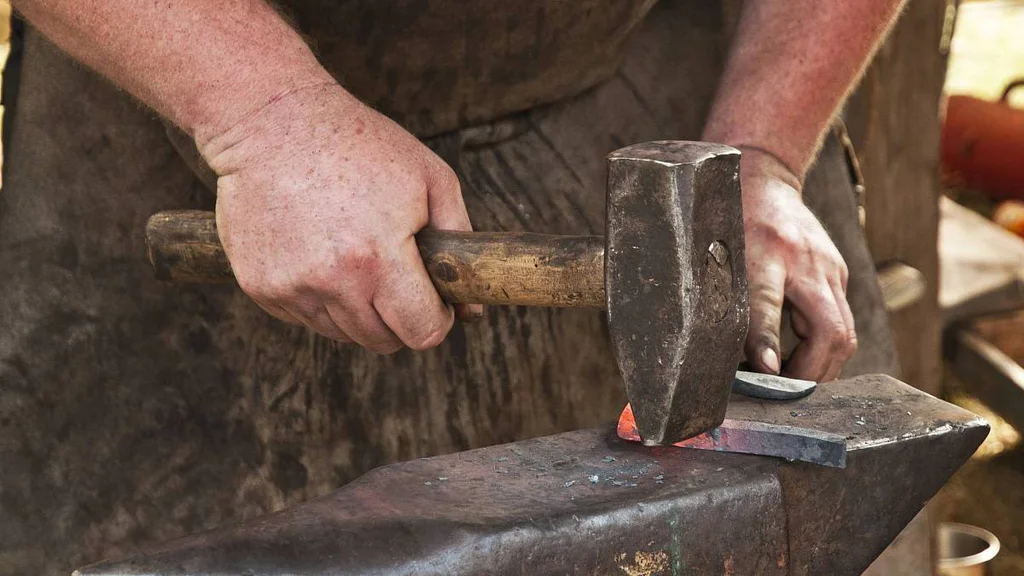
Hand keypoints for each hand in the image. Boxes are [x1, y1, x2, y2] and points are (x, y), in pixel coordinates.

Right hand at [200, 83, 477, 353]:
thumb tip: (473, 308)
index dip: (437, 320)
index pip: (422, 333)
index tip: (434, 300)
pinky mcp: (260, 288)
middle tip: (396, 274)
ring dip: (359, 309)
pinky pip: (306, 317)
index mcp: (378, 259)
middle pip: (383, 341)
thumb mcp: (431, 179)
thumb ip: (459, 242)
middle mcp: (331, 282)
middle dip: (399, 317)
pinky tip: (319, 251)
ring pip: (344, 334)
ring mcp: (290, 288)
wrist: (272, 122)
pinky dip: (320, 297)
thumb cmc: (361, 145)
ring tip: (354, 254)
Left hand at [739, 148, 856, 380]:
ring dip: (822, 367)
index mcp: (765, 252)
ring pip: (844, 333)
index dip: (766, 342)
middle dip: (811, 371)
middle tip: (782, 392)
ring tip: (789, 382)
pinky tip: (800, 361)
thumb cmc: (732, 219)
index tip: (765, 372)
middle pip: (830, 331)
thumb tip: (726, 352)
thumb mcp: (719, 254)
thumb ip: (725, 300)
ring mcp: (830, 268)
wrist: (764, 179)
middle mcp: (806, 262)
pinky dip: (826, 349)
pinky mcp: (839, 274)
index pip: (766, 304)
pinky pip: (841, 322)